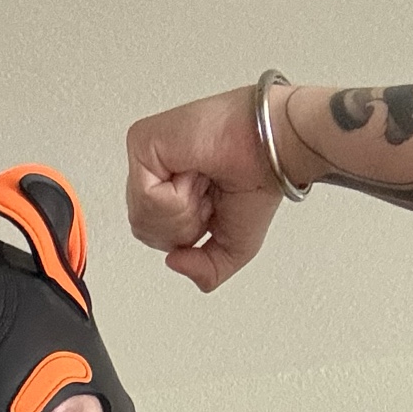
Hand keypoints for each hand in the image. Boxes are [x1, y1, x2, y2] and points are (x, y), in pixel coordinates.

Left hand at [126, 85, 292, 292]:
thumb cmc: (257, 181)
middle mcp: (154, 169)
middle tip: (209, 193)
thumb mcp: (231, 249)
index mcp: (169, 187)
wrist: (272, 150)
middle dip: (183, 226)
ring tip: (202, 181)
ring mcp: (145, 154)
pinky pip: (144, 197)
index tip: (213, 203)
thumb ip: (204, 271)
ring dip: (183, 212)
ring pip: (141, 217)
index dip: (188, 233)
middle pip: (143, 229)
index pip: (153, 234)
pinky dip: (177, 196)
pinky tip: (194, 171)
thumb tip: (173, 261)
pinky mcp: (140, 140)